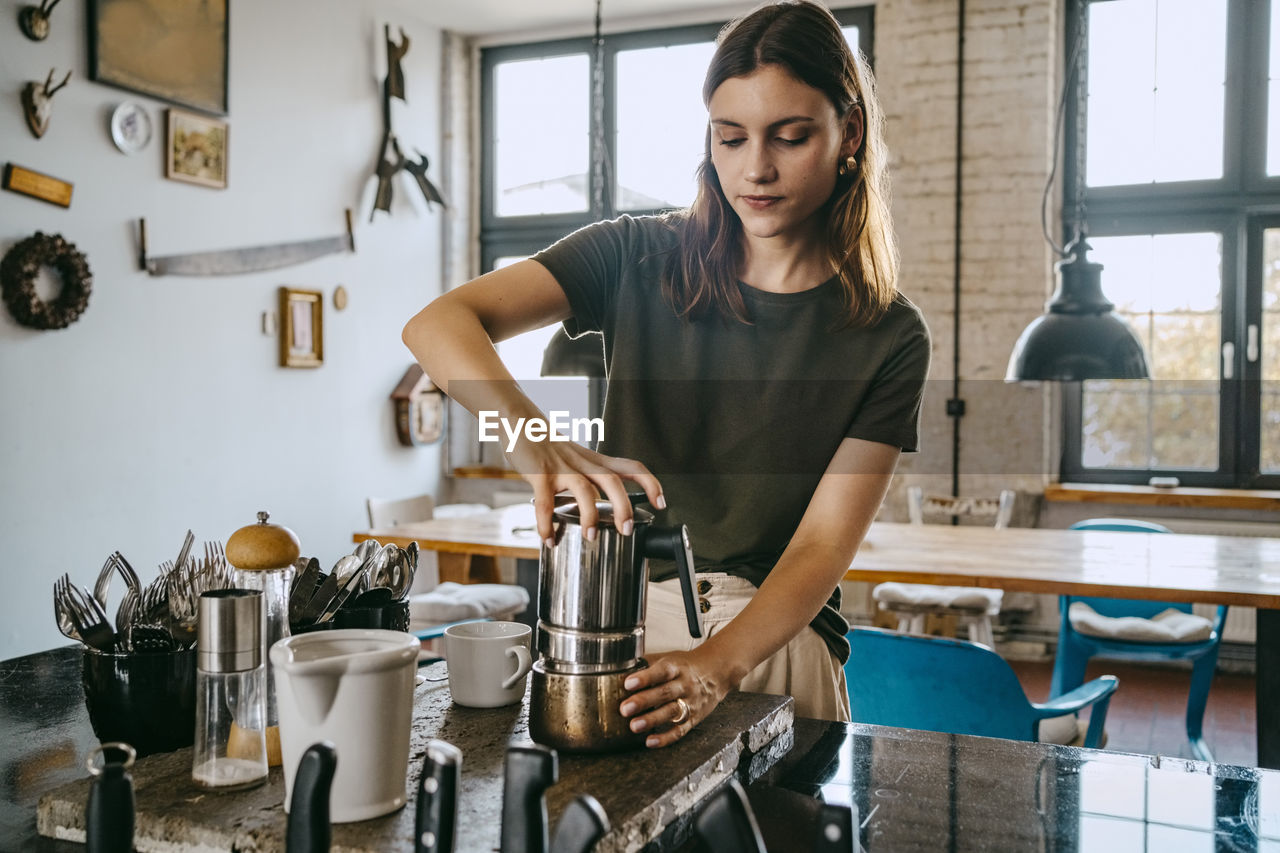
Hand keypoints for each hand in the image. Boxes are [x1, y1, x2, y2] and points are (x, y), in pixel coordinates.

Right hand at [505, 432, 663, 545]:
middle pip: (612, 481)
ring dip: (590, 515)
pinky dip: (547, 523)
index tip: (661, 503)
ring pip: (584, 490)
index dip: (650, 484)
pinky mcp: (540, 474)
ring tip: (590, 537)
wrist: (520, 422)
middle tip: (626, 529)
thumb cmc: (549, 445)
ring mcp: (562, 468)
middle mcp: (583, 464)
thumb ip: (590, 477)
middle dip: (623, 507)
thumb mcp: (577, 458)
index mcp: (595, 461)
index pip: (632, 466)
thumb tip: (600, 506)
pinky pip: (545, 502)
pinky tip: (548, 538)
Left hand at [618, 650, 729, 747]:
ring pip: (671, 712)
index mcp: (676, 667)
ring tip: (634, 726)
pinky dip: (666, 738)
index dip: (645, 677)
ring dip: (652, 720)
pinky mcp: (693, 718)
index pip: (661, 671)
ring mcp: (690, 702)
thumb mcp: (669, 657)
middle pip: (664, 693)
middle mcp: (684, 685)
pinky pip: (680, 730)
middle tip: (625, 708)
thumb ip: (645, 663)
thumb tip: (619, 665)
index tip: (628, 683)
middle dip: (643, 701)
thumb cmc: (687, 665)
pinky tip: (650, 741)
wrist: (717, 672)